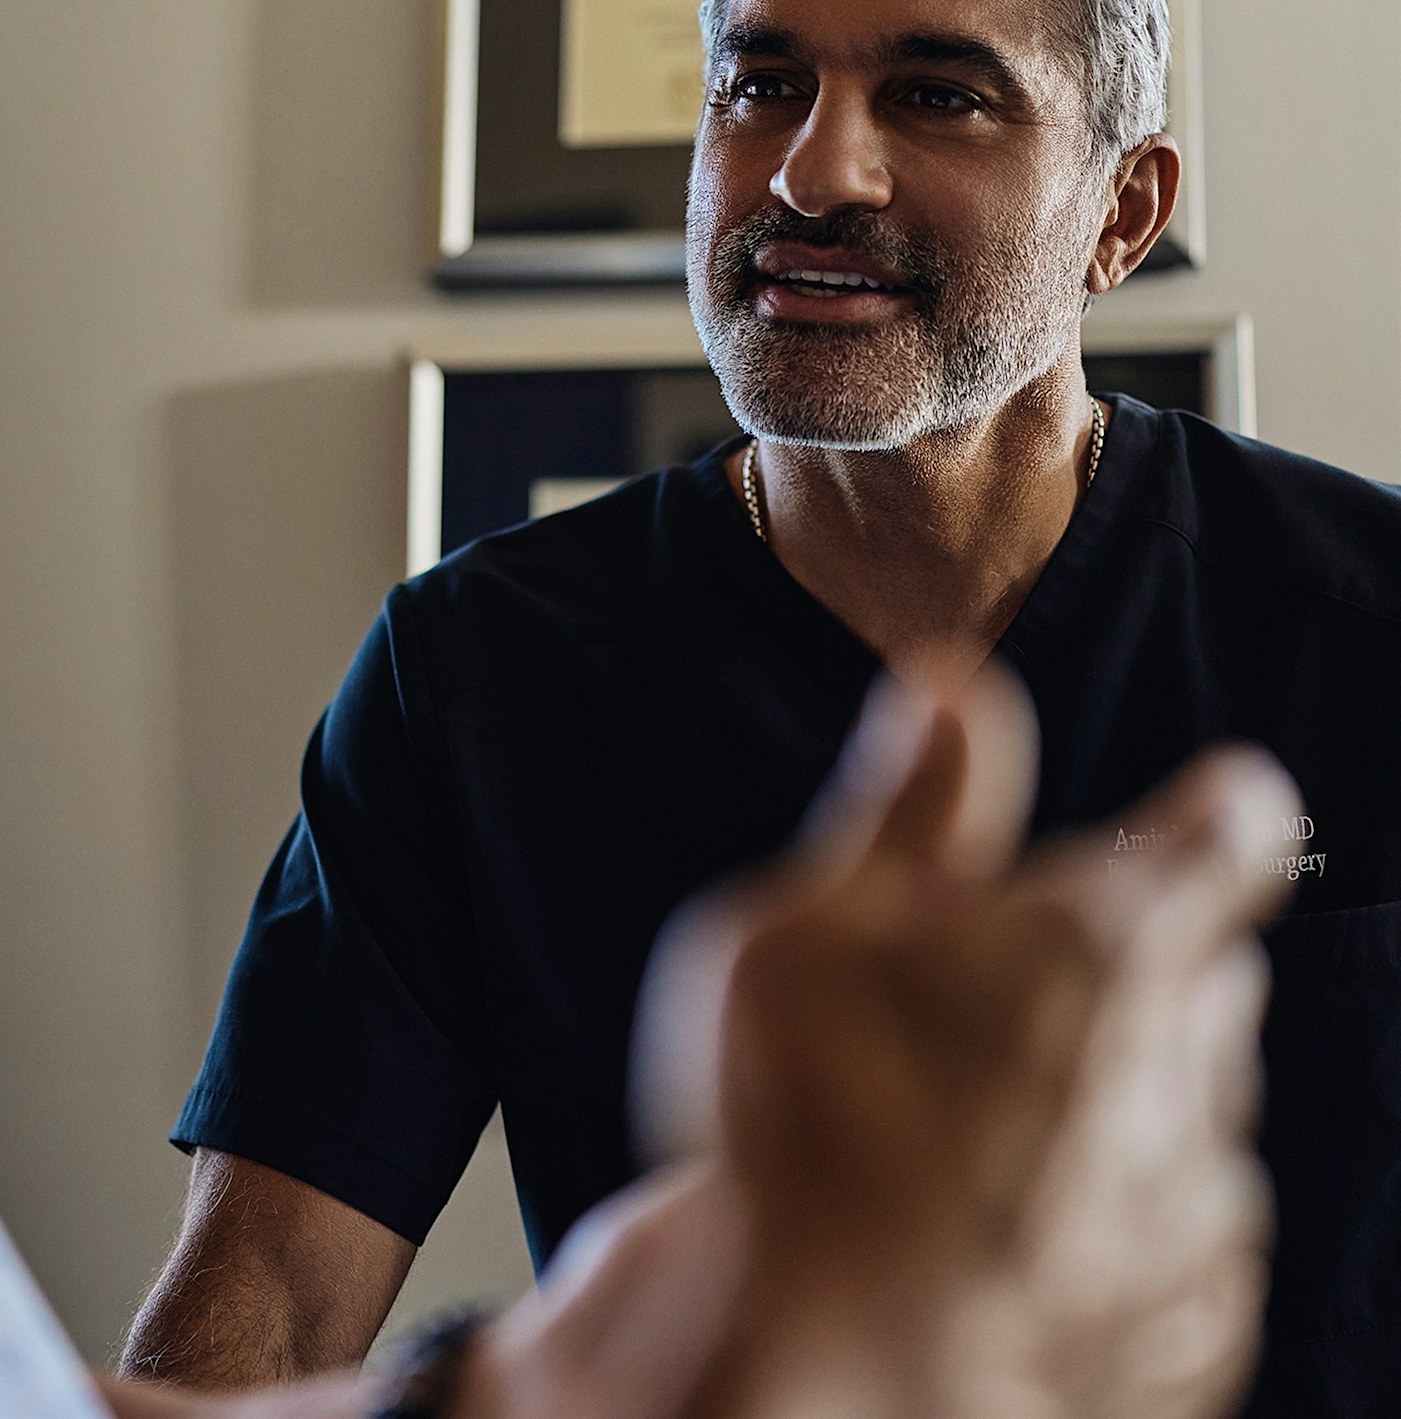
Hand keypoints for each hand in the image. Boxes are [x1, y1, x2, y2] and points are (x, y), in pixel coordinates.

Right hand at [634, 671, 1298, 1418]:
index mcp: (1107, 943)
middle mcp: (1190, 1072)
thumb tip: (956, 681)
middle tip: (989, 998)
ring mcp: (1200, 1219)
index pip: (1234, 824)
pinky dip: (1112, 1228)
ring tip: (968, 1136)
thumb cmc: (796, 1138)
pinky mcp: (1190, 1337)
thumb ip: (902, 808)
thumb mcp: (796, 929)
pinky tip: (999, 1237)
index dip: (1211, 808)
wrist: (815, 1388)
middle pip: (1205, 976)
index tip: (1190, 811)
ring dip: (1117, 1103)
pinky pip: (1177, 1250)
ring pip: (1192, 1115)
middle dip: (1125, 970)